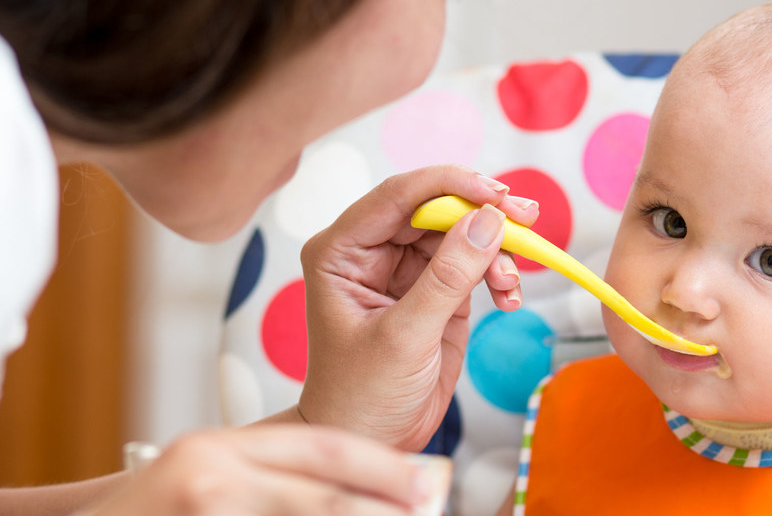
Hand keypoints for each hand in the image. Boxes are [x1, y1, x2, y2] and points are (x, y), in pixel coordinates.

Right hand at [86, 426, 436, 514]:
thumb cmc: (157, 512)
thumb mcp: (212, 474)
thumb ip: (276, 473)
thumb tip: (374, 486)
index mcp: (222, 448)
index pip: (324, 448)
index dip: (383, 467)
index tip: (429, 480)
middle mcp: (214, 475)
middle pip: (325, 494)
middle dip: (384, 506)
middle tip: (427, 507)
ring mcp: (208, 510)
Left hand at [296, 166, 537, 450]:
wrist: (372, 442)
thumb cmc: (364, 395)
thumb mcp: (406, 337)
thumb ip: (447, 277)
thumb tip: (488, 220)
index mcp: (341, 251)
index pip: (398, 195)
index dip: (450, 185)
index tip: (496, 193)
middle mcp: (371, 250)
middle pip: (435, 207)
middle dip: (483, 211)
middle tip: (527, 218)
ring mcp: (405, 268)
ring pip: (461, 231)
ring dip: (495, 248)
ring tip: (512, 281)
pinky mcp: (436, 288)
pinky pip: (474, 261)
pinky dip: (497, 272)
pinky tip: (508, 297)